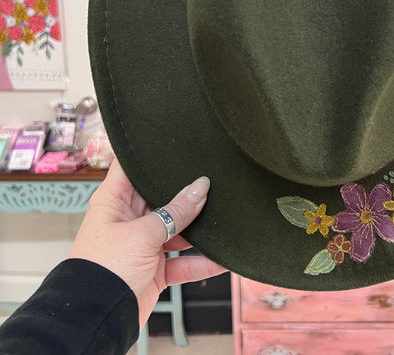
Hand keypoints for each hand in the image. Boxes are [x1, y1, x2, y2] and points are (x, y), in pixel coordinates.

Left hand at [68, 159, 225, 326]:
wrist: (96, 321)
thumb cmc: (102, 272)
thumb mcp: (143, 233)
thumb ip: (176, 210)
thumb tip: (201, 187)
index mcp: (114, 202)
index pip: (131, 168)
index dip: (150, 155)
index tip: (177, 145)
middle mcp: (128, 220)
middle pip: (162, 198)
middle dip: (185, 194)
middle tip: (211, 182)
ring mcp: (142, 245)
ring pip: (177, 230)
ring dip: (198, 230)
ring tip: (223, 219)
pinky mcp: (154, 270)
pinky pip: (183, 262)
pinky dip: (201, 262)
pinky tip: (221, 258)